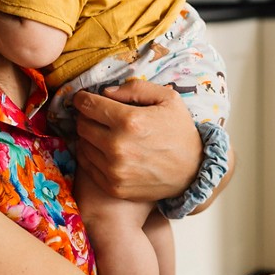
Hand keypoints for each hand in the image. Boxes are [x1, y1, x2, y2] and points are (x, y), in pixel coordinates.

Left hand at [65, 79, 201, 202]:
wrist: (193, 171)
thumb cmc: (180, 131)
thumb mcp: (168, 98)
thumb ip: (135, 89)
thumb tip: (105, 92)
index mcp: (130, 120)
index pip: (88, 104)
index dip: (83, 98)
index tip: (84, 99)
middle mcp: (118, 146)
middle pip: (82, 124)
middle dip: (87, 116)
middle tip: (98, 116)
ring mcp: (114, 169)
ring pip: (82, 144)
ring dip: (88, 136)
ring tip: (103, 133)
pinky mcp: (113, 186)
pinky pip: (87, 165)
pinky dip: (91, 155)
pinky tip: (104, 150)